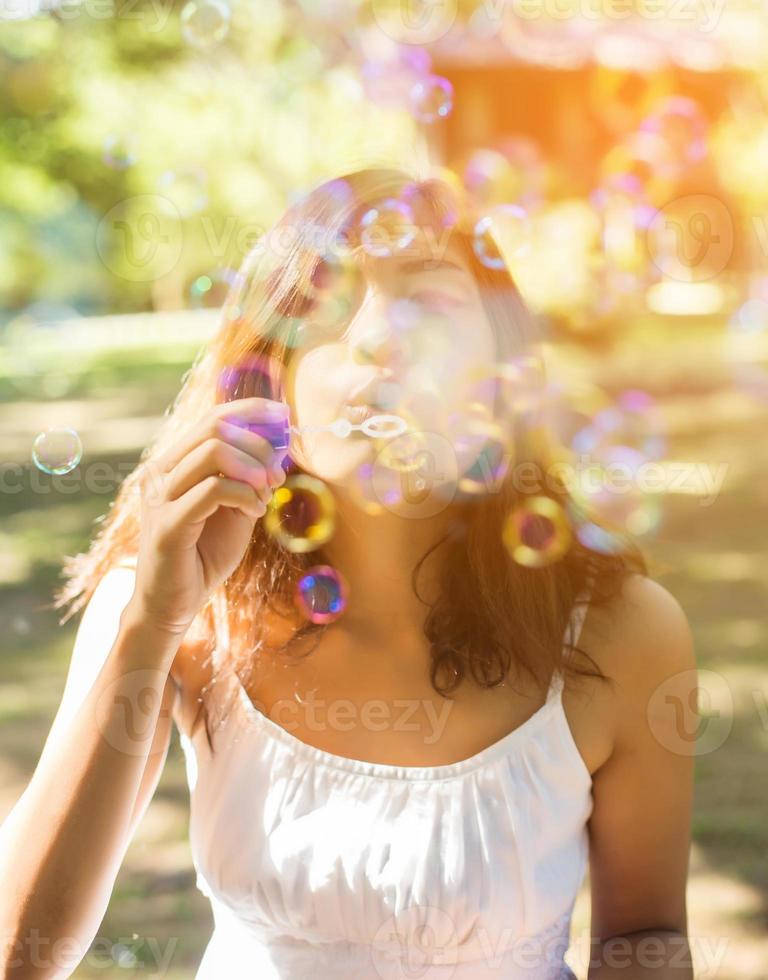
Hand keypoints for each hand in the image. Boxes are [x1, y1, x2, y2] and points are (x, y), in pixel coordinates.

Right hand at [127, 397, 288, 636]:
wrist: (173, 604)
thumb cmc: (204, 555)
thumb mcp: (234, 508)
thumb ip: (248, 478)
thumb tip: (277, 445)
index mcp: (173, 463)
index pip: (212, 417)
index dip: (251, 411)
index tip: (284, 416)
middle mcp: (160, 473)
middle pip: (214, 427)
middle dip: (258, 444)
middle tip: (278, 476)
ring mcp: (160, 496)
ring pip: (215, 452)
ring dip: (254, 470)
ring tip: (267, 496)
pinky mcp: (169, 524)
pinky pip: (215, 490)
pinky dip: (245, 496)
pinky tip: (255, 513)